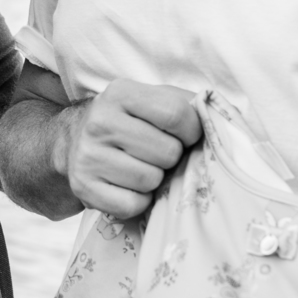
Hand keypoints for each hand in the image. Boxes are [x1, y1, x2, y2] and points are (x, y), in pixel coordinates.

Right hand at [58, 79, 201, 218]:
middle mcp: (99, 121)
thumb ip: (187, 103)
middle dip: (171, 157)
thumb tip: (222, 117)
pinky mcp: (83, 187)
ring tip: (141, 167)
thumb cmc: (130, 122)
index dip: (192, 131)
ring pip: (150, 180)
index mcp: (121, 93)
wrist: (76, 142)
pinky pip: (132, 205)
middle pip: (167, 152)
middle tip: (157, 154)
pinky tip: (129, 186)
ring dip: (155, 179)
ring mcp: (87, 155)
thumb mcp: (153, 99)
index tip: (187, 136)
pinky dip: (138, 201)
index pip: (176, 114)